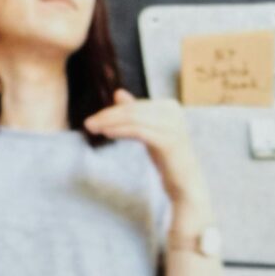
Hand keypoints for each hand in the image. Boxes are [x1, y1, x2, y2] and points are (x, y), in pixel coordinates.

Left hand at [82, 88, 206, 208]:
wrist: (186, 182)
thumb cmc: (167, 158)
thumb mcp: (150, 131)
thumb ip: (136, 113)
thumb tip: (118, 93)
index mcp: (169, 106)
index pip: (135, 106)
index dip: (112, 111)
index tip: (93, 119)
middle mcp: (173, 112)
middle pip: (133, 110)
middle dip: (108, 116)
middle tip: (88, 123)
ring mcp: (172, 125)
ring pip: (134, 119)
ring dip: (111, 123)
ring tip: (93, 128)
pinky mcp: (169, 140)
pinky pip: (139, 131)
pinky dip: (121, 131)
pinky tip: (107, 134)